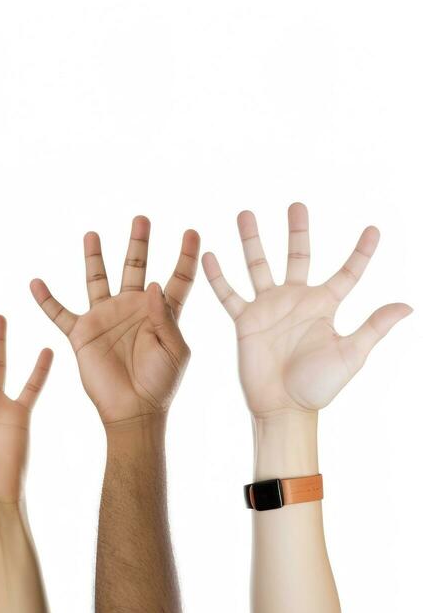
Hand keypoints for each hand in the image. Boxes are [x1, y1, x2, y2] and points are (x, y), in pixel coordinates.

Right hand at [31, 216, 198, 425]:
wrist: (132, 410)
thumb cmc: (161, 383)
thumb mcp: (176, 350)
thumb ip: (166, 317)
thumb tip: (154, 284)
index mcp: (161, 313)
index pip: (177, 277)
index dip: (185, 255)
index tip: (192, 232)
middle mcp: (132, 309)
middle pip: (135, 267)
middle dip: (139, 242)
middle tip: (141, 218)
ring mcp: (105, 319)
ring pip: (97, 279)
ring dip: (94, 257)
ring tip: (92, 233)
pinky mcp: (82, 334)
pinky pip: (59, 313)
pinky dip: (46, 299)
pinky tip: (36, 282)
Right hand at [202, 203, 411, 417]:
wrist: (283, 407)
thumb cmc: (319, 386)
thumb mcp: (351, 354)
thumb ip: (374, 327)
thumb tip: (409, 305)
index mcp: (325, 306)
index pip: (347, 272)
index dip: (362, 251)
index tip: (374, 229)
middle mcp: (296, 301)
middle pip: (298, 256)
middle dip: (297, 231)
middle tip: (297, 205)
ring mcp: (268, 308)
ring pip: (259, 266)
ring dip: (252, 240)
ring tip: (245, 213)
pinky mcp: (245, 321)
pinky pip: (229, 294)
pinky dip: (218, 276)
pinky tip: (209, 255)